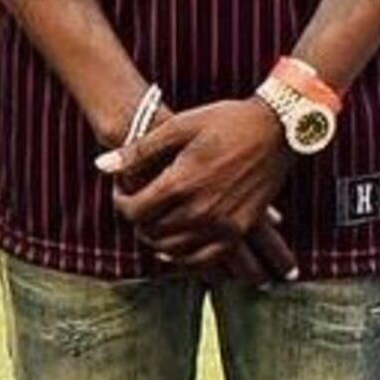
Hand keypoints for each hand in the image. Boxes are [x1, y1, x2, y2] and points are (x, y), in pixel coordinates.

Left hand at [104, 98, 298, 276]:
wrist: (278, 129)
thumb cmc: (225, 120)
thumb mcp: (179, 126)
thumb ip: (139, 151)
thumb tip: (101, 166)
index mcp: (180, 183)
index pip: (134, 211)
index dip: (120, 202)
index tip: (122, 191)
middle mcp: (199, 210)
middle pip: (150, 233)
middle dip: (137, 221)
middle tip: (137, 205)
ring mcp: (222, 224)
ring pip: (173, 251)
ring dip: (157, 240)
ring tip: (155, 223)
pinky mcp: (239, 230)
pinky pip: (204, 259)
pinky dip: (185, 257)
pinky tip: (177, 246)